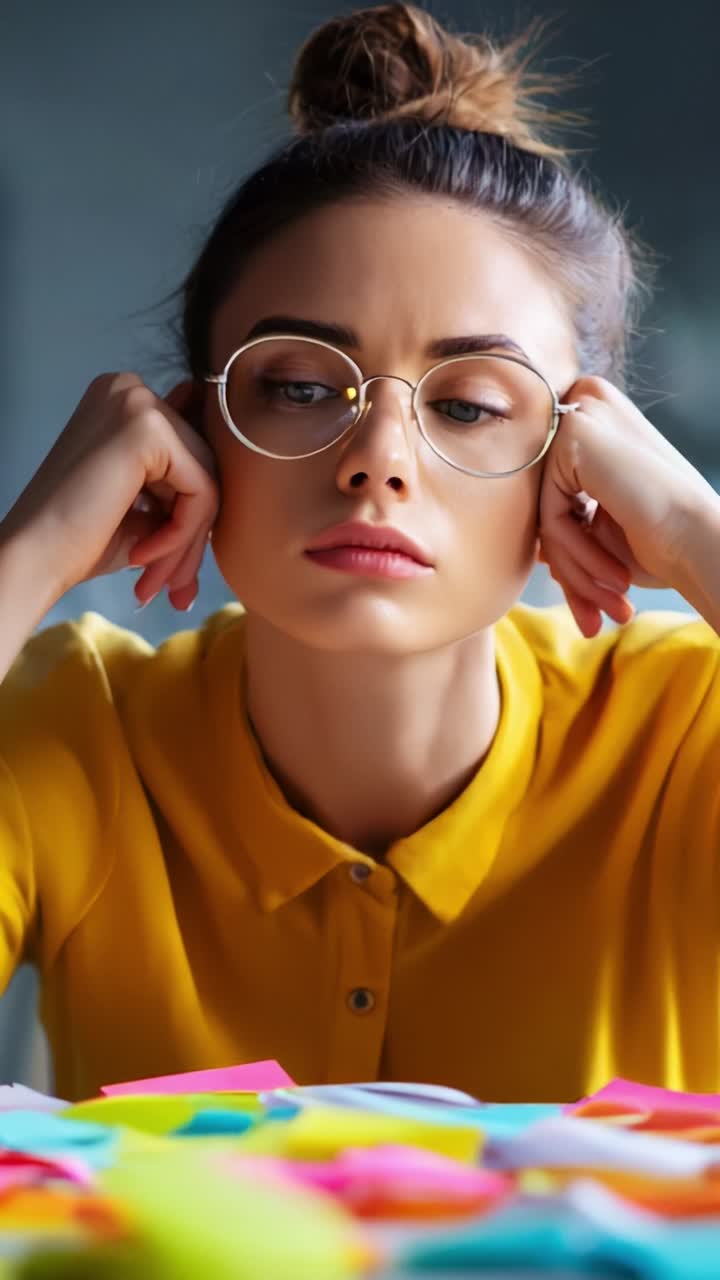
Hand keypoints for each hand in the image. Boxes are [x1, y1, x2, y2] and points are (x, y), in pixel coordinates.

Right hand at [0, 374, 218, 612]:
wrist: (33, 557)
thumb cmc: (81, 538)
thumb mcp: (148, 506)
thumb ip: (185, 485)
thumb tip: (236, 489)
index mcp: (126, 399)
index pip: (191, 453)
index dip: (189, 513)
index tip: (174, 565)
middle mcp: (131, 388)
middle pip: (202, 466)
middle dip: (189, 535)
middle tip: (168, 585)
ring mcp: (138, 403)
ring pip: (206, 481)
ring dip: (186, 543)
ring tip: (153, 580)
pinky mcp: (147, 428)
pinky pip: (201, 491)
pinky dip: (181, 534)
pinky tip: (142, 555)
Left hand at [537, 375, 717, 637]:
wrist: (705, 541)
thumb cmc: (665, 539)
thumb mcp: (600, 530)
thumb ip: (563, 524)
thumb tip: (532, 546)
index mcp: (594, 416)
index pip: (552, 491)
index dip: (569, 554)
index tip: (589, 601)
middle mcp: (585, 401)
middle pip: (545, 500)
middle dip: (570, 569)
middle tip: (594, 618)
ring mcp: (578, 412)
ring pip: (545, 513)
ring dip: (577, 572)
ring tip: (610, 605)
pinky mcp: (573, 434)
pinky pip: (550, 515)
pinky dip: (578, 557)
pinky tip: (615, 578)